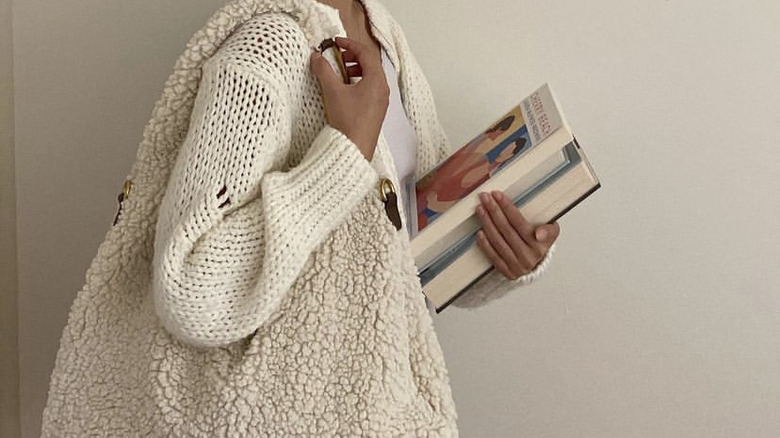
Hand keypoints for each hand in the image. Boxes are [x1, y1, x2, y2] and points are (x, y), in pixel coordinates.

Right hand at [310, 36, 388, 160]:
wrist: (354, 149)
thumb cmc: (348, 121)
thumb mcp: (333, 91)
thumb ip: (324, 71)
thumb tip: (316, 57)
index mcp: (376, 80)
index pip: (366, 53)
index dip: (350, 44)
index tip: (336, 42)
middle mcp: (382, 89)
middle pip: (370, 64)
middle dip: (353, 57)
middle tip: (338, 56)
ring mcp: (381, 101)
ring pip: (371, 78)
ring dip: (356, 70)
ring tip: (341, 73)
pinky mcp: (376, 112)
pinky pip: (370, 90)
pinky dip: (359, 83)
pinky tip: (345, 91)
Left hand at [475, 190, 559, 279]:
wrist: (537, 264)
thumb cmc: (540, 242)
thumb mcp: (551, 232)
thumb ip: (549, 229)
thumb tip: (538, 233)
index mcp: (540, 244)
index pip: (519, 222)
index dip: (507, 207)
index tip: (497, 195)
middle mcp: (529, 256)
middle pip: (506, 230)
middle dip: (494, 211)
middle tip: (485, 198)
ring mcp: (518, 266)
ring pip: (498, 241)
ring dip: (487, 223)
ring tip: (480, 209)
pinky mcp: (508, 272)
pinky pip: (494, 256)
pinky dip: (485, 244)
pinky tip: (480, 232)